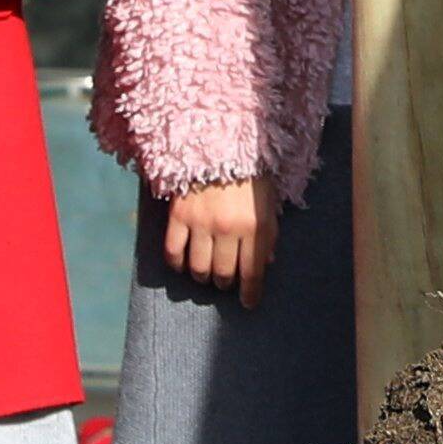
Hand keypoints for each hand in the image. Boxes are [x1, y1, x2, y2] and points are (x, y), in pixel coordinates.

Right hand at [164, 178, 271, 302]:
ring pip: (198, 268)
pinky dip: (178, 264)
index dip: (250, 293)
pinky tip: (183, 264)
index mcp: (254, 226)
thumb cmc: (250, 173)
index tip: (248, 303)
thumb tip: (266, 263)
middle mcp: (228, 229)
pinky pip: (173, 252)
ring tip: (206, 274)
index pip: (252, 272)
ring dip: (203, 276)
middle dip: (226, 283)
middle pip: (224, 274)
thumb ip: (268, 234)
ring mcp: (201, 223)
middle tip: (226, 281)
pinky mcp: (178, 216)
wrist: (220, 140)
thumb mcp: (268, 202)